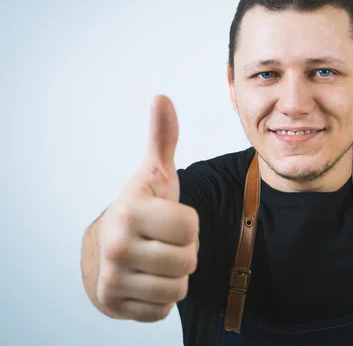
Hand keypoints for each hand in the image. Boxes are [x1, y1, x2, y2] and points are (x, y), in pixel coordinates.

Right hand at [95, 95, 198, 321]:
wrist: (105, 247)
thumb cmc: (141, 208)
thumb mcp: (154, 174)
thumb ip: (162, 138)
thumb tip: (162, 98)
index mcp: (130, 212)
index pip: (190, 228)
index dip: (188, 225)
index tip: (170, 219)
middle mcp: (116, 246)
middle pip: (187, 261)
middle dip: (184, 253)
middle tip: (163, 242)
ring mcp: (113, 279)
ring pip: (178, 289)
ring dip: (175, 276)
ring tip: (157, 260)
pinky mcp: (114, 305)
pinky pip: (163, 310)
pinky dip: (160, 298)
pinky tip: (146, 279)